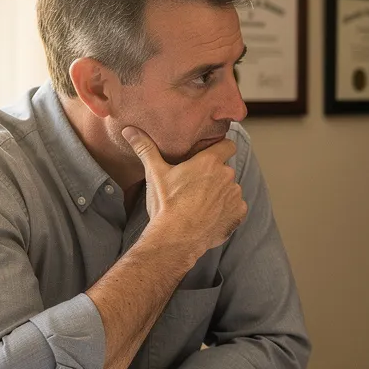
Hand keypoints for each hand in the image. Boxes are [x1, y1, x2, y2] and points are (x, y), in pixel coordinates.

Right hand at [122, 126, 245, 255]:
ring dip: (221, 193)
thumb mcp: (154, 173)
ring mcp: (235, 195)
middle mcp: (227, 175)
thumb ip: (145, 148)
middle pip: (225, 169)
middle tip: (196, 185)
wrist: (176, 238)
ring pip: (230, 188)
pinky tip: (210, 216)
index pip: (228, 145)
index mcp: (210, 162)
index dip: (221, 148)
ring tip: (201, 204)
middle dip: (214, 175)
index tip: (211, 155)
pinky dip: (227, 210)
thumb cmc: (166, 204)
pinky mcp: (238, 213)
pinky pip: (236, 207)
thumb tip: (129, 130)